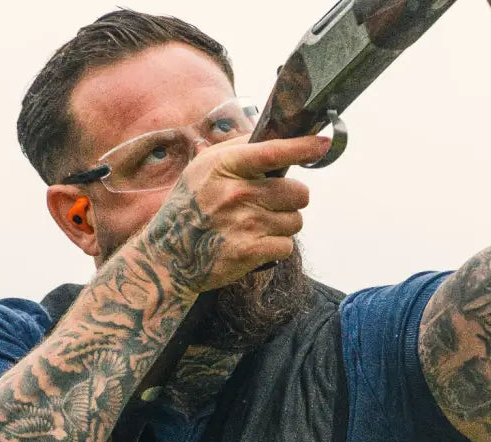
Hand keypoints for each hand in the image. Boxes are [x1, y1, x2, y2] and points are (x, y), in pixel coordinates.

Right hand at [138, 134, 328, 292]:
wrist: (168, 258)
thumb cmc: (187, 210)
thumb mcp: (201, 170)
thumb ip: (235, 150)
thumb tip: (270, 134)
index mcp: (225, 166)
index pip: (273, 152)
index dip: (303, 147)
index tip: (323, 144)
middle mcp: (237, 193)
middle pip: (297, 192)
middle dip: (291, 199)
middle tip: (272, 204)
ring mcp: (245, 224)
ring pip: (295, 220)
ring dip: (283, 225)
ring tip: (258, 227)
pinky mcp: (251, 252)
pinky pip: (287, 245)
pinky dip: (276, 247)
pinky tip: (256, 245)